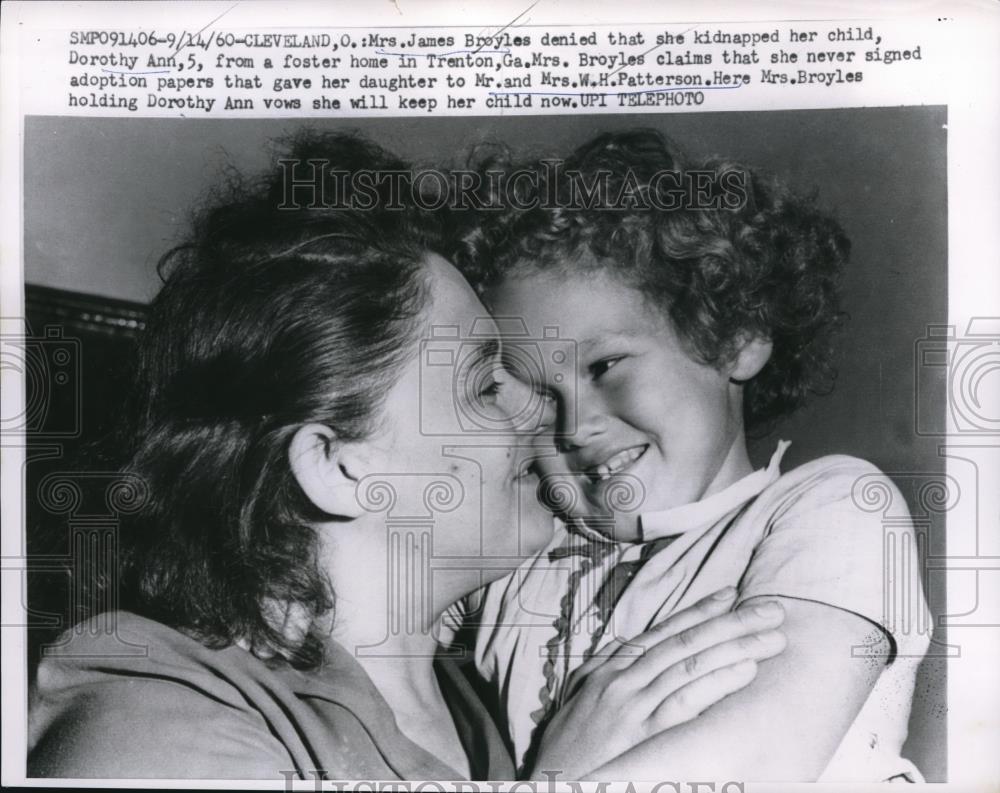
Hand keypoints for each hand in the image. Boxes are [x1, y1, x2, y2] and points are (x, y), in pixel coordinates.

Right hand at [527, 587, 786, 779]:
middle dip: (731, 622)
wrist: (548, 782)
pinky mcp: (643, 736)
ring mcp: (634, 705)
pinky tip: (746, 671)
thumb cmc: (566, 747)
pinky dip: (717, 682)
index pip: (665, 632)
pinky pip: (686, 702)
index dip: (700, 611)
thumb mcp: (579, 698)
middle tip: (771, 610)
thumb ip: (603, 668)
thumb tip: (625, 643)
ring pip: (691, 665)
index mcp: (612, 669)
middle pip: (686, 642)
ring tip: (772, 636)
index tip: (732, 594)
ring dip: (735, 647)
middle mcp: (625, 680)